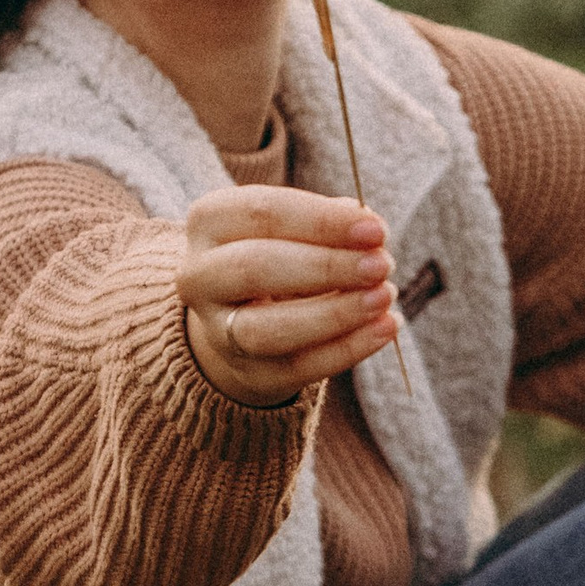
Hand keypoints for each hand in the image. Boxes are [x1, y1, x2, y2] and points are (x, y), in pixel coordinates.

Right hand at [180, 185, 398, 406]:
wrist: (244, 313)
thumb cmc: (281, 251)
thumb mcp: (296, 226)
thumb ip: (328, 223)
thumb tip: (367, 228)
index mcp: (210, 221)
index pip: (261, 213)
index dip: (321, 221)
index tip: (376, 229)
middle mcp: (200, 276)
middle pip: (254, 268)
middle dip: (325, 266)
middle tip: (382, 264)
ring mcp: (217, 330)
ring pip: (267, 328)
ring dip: (334, 313)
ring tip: (384, 297)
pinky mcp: (247, 372)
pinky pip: (296, 367)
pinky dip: (347, 348)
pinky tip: (385, 328)